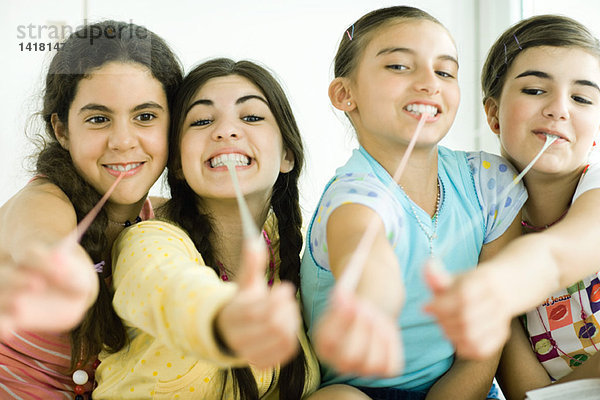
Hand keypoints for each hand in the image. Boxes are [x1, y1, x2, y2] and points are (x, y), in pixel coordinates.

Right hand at [0, 241, 98, 337]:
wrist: (69, 303)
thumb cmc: (73, 284)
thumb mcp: (80, 282)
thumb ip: (75, 278)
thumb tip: (68, 275)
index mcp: (34, 259)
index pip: (31, 254)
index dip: (44, 263)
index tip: (62, 273)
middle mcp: (15, 274)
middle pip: (7, 273)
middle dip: (19, 279)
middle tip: (38, 286)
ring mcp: (9, 295)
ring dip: (6, 300)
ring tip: (19, 307)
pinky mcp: (9, 317)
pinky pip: (0, 319)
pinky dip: (2, 325)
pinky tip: (7, 331)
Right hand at [216, 235, 299, 368]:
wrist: (232, 331)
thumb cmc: (243, 302)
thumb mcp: (245, 282)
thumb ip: (251, 263)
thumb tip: (254, 240)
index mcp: (231, 315)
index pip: (256, 310)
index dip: (276, 298)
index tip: (287, 287)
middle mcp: (237, 338)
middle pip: (272, 325)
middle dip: (286, 309)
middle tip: (289, 299)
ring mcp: (249, 354)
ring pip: (282, 339)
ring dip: (292, 322)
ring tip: (289, 311)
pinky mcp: (262, 364)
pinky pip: (286, 353)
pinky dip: (292, 338)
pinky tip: (289, 325)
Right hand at [313, 286, 402, 376]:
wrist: (373, 308)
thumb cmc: (356, 297)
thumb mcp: (347, 288)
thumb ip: (346, 288)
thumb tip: (348, 288)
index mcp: (323, 342)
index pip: (328, 341)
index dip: (340, 322)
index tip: (351, 301)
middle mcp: (338, 361)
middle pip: (350, 357)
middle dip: (361, 330)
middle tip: (366, 309)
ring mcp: (361, 369)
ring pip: (373, 363)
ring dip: (378, 336)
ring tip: (377, 318)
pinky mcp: (382, 370)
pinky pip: (391, 365)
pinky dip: (393, 345)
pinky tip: (387, 329)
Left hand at [423, 258, 510, 358]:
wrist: (500, 290)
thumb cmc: (468, 284)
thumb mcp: (453, 277)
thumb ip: (437, 275)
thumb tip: (428, 265)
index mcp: (484, 281)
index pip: (463, 297)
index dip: (441, 305)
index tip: (426, 307)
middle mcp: (496, 301)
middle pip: (466, 318)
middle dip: (444, 320)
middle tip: (436, 317)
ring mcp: (501, 320)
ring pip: (472, 336)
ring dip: (451, 334)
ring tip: (445, 326)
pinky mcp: (501, 336)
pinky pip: (481, 349)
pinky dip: (464, 347)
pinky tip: (457, 338)